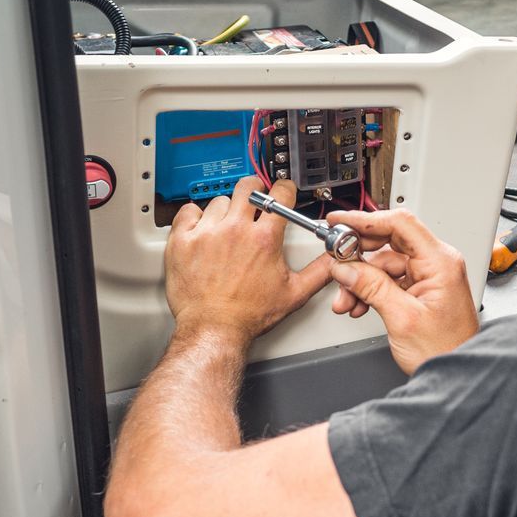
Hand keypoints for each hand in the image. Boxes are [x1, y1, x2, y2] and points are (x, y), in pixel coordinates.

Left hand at [166, 176, 333, 342]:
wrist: (214, 329)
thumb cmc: (248, 315)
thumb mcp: (294, 294)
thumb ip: (320, 272)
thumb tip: (334, 259)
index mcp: (264, 239)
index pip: (280, 194)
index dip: (284, 190)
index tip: (282, 191)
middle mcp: (235, 230)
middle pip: (248, 187)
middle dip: (255, 190)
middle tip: (254, 201)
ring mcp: (207, 233)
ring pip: (219, 201)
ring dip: (226, 211)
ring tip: (227, 229)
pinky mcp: (182, 240)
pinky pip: (188, 211)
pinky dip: (195, 217)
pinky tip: (202, 230)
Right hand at [323, 208, 478, 373]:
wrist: (456, 374)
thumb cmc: (446, 350)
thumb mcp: (402, 318)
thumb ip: (371, 287)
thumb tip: (346, 267)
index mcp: (440, 262)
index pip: (399, 224)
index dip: (365, 220)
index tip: (340, 222)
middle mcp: (437, 264)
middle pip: (389, 243)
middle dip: (358, 257)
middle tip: (337, 264)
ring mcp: (429, 276)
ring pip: (384, 265)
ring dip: (361, 280)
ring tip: (346, 300)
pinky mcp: (422, 289)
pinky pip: (389, 280)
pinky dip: (370, 290)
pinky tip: (358, 304)